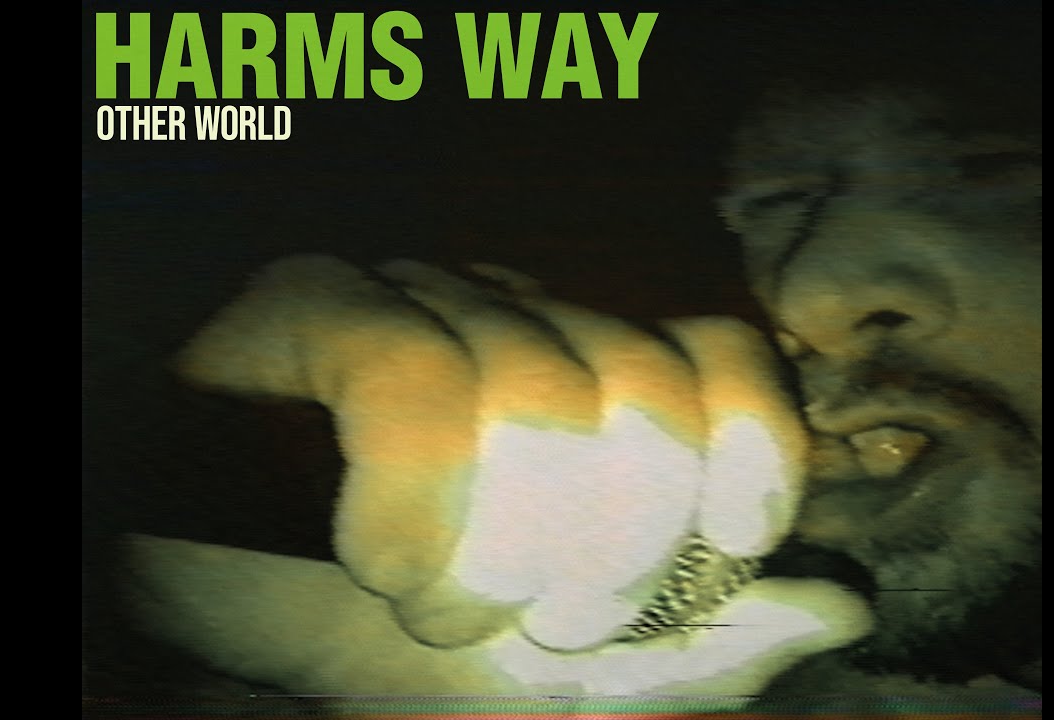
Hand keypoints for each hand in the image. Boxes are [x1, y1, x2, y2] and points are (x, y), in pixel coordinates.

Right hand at [127, 255, 870, 698]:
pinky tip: (384, 565)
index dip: (751, 448)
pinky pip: (410, 376)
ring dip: (503, 548)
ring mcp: (416, 296)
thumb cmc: (391, 656)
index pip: (718, 352)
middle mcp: (517, 316)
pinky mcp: (311, 305)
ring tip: (446, 612)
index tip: (730, 544)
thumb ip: (698, 653)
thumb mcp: (563, 684)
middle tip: (556, 622)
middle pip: (643, 384)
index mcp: (588, 381)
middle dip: (617, 543)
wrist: (216, 629)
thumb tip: (837, 612)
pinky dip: (416, 506)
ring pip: (540, 388)